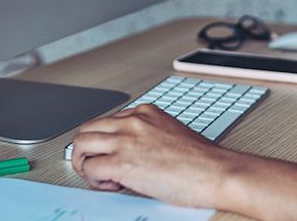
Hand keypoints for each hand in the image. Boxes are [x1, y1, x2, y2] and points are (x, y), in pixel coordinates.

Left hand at [70, 104, 233, 207]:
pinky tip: (113, 185)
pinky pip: (90, 169)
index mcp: (145, 112)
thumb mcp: (169, 133)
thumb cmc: (201, 160)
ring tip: (101, 177)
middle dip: (86, 150)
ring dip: (85, 163)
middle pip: (87, 129)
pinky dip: (95, 181)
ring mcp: (126, 140)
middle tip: (96, 167)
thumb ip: (145, 135)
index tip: (113, 156)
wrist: (216, 172)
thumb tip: (128, 151)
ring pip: (80, 145)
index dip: (106, 142)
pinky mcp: (123, 163)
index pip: (106, 121)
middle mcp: (132, 121)